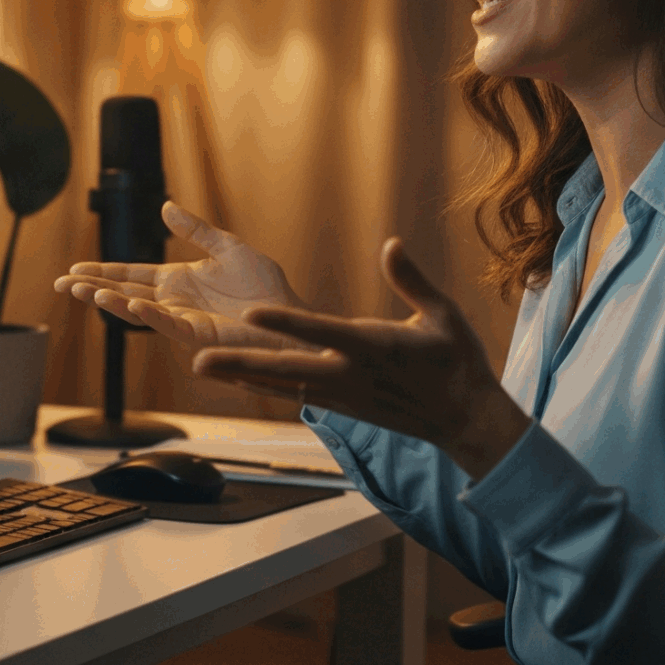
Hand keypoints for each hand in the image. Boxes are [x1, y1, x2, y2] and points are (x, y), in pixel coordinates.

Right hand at [55, 201, 315, 352]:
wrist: (288, 317)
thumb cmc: (264, 288)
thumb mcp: (226, 247)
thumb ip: (196, 230)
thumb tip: (165, 206)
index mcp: (178, 280)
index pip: (131, 274)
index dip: (103, 270)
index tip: (75, 267)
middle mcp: (174, 301)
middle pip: (123, 292)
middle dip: (92, 288)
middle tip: (61, 283)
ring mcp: (182, 319)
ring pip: (137, 310)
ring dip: (110, 302)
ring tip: (84, 292)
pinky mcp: (197, 334)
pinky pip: (165, 323)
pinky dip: (145, 314)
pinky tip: (127, 305)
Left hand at [192, 237, 530, 478]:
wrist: (466, 420)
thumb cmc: (458, 361)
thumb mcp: (444, 314)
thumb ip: (411, 279)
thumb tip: (391, 243)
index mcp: (373, 347)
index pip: (321, 332)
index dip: (284, 323)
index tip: (250, 314)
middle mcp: (350, 375)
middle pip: (285, 369)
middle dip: (240, 365)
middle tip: (198, 360)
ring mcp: (344, 395)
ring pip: (281, 385)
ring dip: (240, 377)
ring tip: (201, 367)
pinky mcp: (343, 407)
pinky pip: (294, 395)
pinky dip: (263, 388)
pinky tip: (238, 382)